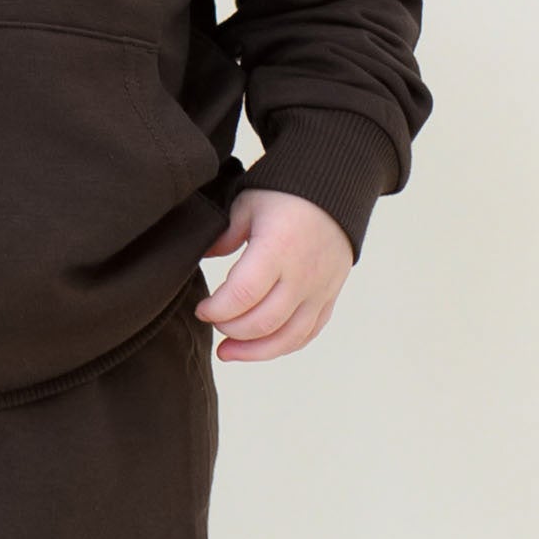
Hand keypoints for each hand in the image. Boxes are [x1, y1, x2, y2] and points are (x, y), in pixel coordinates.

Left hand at [193, 186, 351, 361]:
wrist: (337, 187)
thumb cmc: (288, 191)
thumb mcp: (248, 204)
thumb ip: (224, 236)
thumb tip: (203, 258)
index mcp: (278, 248)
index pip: (243, 295)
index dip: (217, 310)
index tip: (202, 309)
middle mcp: (303, 274)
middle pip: (263, 322)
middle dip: (230, 330)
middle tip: (213, 322)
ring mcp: (320, 289)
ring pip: (289, 337)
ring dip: (255, 351)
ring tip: (228, 352)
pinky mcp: (330, 296)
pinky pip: (309, 332)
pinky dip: (283, 345)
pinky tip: (260, 346)